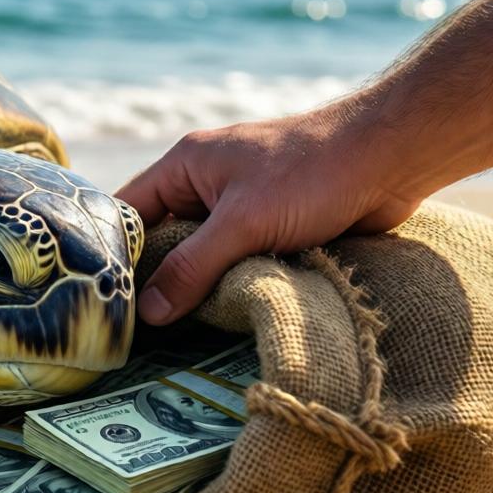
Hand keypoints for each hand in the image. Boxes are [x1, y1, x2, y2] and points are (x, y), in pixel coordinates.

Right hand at [115, 105, 424, 324]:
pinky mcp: (269, 227)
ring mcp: (238, 206)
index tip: (100, 301)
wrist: (391, 157)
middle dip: (153, 280)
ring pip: (198, 256)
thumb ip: (192, 267)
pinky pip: (232, 263)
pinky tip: (217, 320)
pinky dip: (226, 287)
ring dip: (194, 288)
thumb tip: (148, 313)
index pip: (127, 211)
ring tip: (171, 335)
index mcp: (185, 165)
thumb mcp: (243, 223)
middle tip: (135, 330)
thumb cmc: (312, 174)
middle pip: (161, 240)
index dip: (111, 253)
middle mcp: (205, 184)